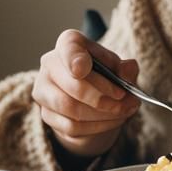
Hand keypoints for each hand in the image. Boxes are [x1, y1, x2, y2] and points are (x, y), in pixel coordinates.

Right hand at [32, 30, 140, 159]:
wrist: (93, 100)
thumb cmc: (105, 76)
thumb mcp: (120, 69)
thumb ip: (126, 68)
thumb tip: (127, 70)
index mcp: (69, 44)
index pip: (68, 47)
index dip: (74, 58)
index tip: (83, 69)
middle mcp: (50, 64)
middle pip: (72, 84)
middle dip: (102, 96)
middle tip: (124, 99)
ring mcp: (44, 90)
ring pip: (71, 108)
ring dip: (102, 113)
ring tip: (123, 111)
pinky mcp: (47, 114)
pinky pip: (71, 126)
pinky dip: (97, 125)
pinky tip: (112, 121)